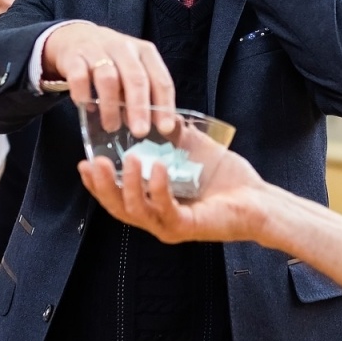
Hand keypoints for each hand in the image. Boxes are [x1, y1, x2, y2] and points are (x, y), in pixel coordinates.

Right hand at [41, 22, 174, 136]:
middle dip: (139, 107)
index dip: (164, 105)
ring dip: (111, 106)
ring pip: (108, 79)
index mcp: (145, 52)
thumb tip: (152, 125)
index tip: (165, 128)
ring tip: (111, 127)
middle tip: (140, 131)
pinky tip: (87, 109)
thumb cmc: (111, 60)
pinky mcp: (74, 57)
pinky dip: (83, 95)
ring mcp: (98, 51)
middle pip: (135, 78)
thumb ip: (143, 93)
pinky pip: (79, 78)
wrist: (74, 36)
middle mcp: (124, 48)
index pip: (160, 80)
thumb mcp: (132, 70)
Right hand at [78, 134, 269, 244]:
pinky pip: (164, 209)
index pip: (117, 197)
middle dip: (101, 186)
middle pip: (117, 207)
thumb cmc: (227, 180)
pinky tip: (155, 168)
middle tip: (91, 164)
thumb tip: (159, 113)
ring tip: (126, 159)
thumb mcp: (194, 151)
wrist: (258, 200)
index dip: (97, 183)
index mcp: (154, 204)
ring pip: (135, 210)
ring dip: (126, 184)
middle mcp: (157, 219)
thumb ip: (173, 137)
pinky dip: (157, 188)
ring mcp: (170, 226)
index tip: (83, 163)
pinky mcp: (186, 227)